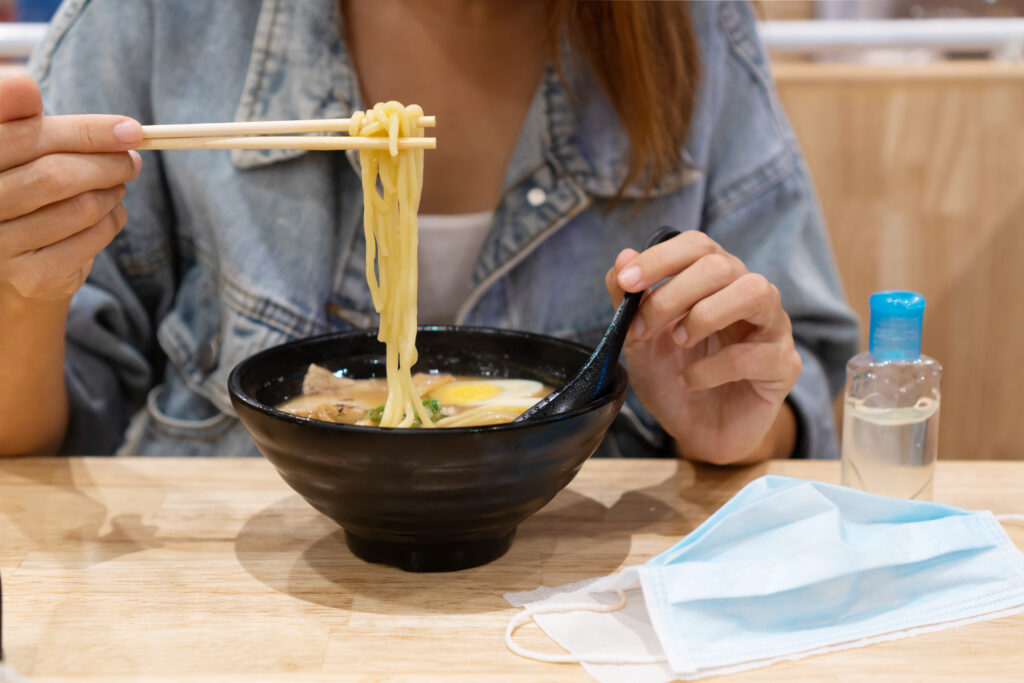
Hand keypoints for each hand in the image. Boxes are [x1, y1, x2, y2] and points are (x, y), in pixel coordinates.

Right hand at [0, 75, 141, 303]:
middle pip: (56, 174)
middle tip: (134, 159)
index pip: (24, 135)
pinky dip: (113, 219)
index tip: (130, 128)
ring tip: (118, 184)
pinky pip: (93, 237)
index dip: (83, 130)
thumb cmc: (21, 193)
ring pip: (81, 207)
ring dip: (112, 191)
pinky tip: (109, 212)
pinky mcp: (34, 275)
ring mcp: (1, 244)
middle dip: (109, 162)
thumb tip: (29, 87)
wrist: (14, 268)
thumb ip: (21, 121)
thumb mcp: (18, 154)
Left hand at [605, 230, 800, 464]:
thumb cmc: (673, 376)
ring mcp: (773, 326)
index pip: (696, 244)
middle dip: (673, 294)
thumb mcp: (639, 339)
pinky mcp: (784, 364)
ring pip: (754, 291)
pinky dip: (712, 368)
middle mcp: (748, 292)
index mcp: (714, 278)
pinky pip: (755, 354)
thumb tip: (623, 256)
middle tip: (645, 328)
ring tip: (679, 341)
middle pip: (720, 265)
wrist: (697, 431)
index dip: (660, 258)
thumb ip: (629, 299)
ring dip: (705, 315)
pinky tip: (689, 380)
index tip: (627, 282)